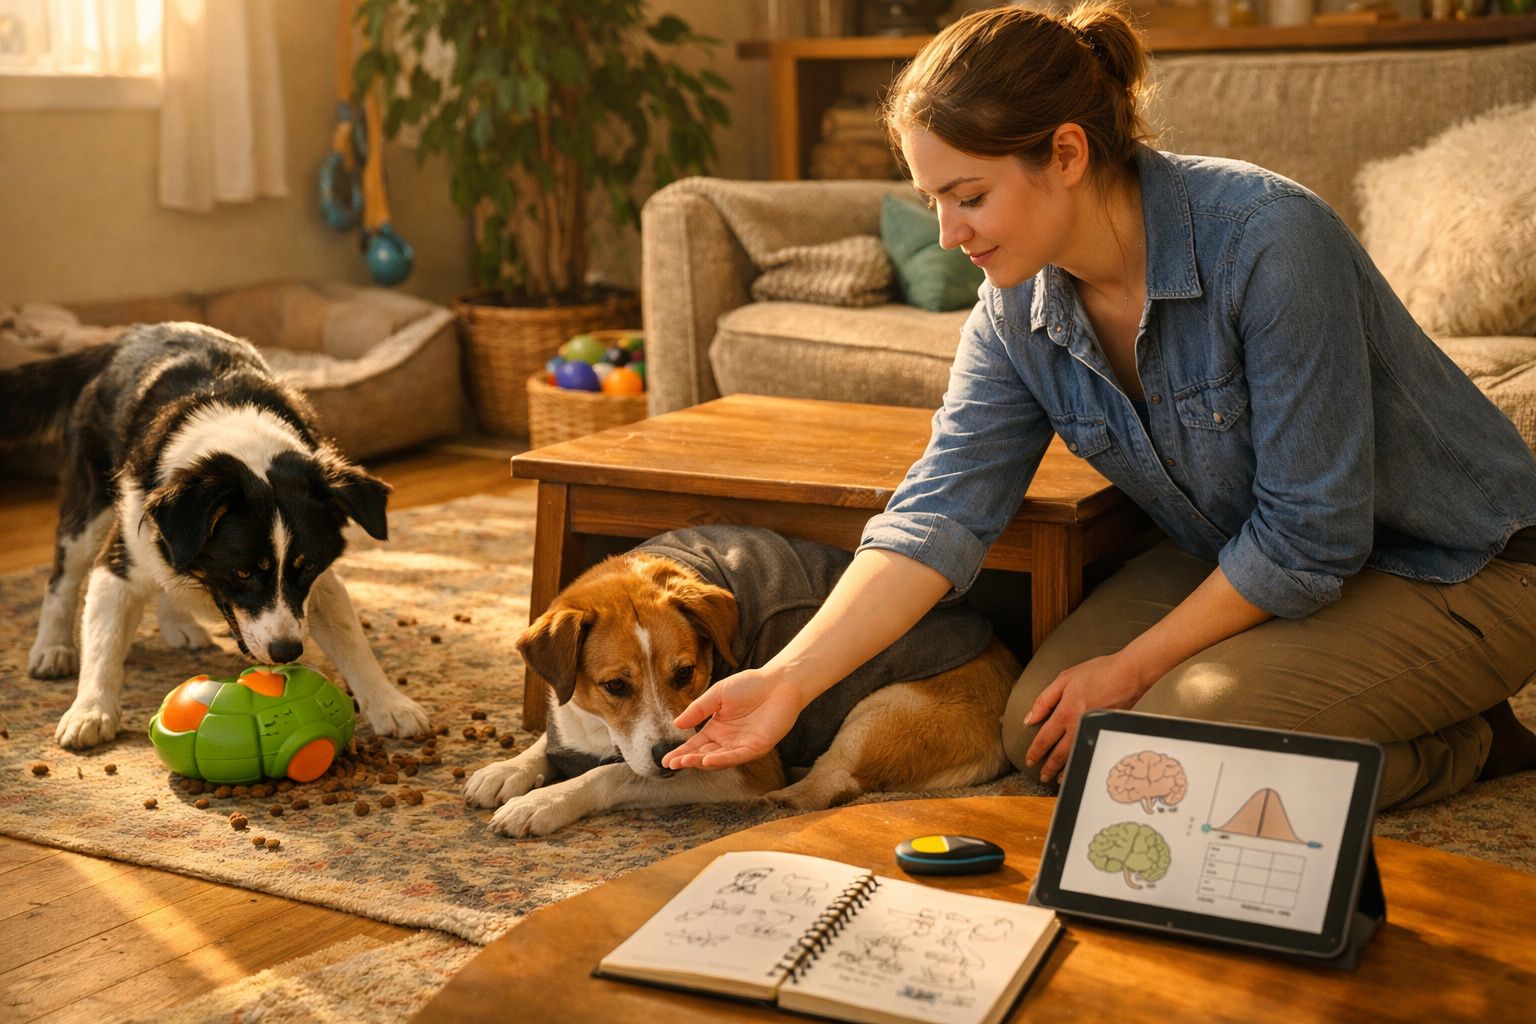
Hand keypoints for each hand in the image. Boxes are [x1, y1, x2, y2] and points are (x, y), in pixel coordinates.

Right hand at [661, 668, 808, 770]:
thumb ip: (698, 709)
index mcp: (717, 729)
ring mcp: (741, 746)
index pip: (695, 745)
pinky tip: (706, 760)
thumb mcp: (717, 695)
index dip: (681, 753)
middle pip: (704, 755)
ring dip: (701, 762)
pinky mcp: (756, 748)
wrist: (778, 683)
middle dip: (687, 760)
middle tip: (671, 765)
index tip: (665, 760)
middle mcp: (727, 741)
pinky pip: (737, 756)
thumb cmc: (750, 685)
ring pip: (718, 759)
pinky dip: (722, 760)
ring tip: (684, 762)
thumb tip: (676, 724)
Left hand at [1023, 653, 1151, 783]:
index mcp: (1065, 712)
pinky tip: (1078, 766)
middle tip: (1041, 776)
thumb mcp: (1064, 679)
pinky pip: (1089, 752)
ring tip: (1056, 779)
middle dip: (1048, 767)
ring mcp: (1093, 731)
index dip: (1035, 752)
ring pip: (1075, 757)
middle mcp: (1078, 726)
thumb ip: (1044, 700)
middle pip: (1059, 754)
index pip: (1044, 739)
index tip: (1029, 760)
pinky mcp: (1105, 732)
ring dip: (1064, 770)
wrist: (1128, 674)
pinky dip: (1081, 763)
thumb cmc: (1098, 672)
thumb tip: (1029, 718)